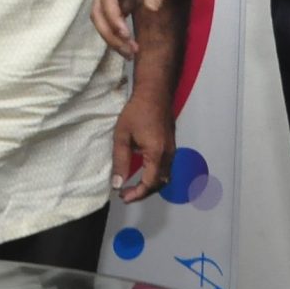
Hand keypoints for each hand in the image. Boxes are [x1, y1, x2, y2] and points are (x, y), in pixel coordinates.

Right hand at [90, 0, 188, 57]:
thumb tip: (151, 9)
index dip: (114, 18)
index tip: (126, 35)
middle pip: (98, 10)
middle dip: (109, 33)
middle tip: (128, 51)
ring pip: (101, 16)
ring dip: (111, 36)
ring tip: (129, 52)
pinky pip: (111, 17)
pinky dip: (116, 32)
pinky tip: (129, 45)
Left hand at [111, 87, 173, 202]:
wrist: (154, 92)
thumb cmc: (136, 111)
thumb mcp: (122, 136)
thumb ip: (120, 161)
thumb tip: (117, 183)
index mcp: (156, 154)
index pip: (149, 183)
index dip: (136, 194)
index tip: (123, 196)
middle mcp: (168, 155)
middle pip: (159, 183)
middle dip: (143, 192)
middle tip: (125, 193)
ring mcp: (172, 150)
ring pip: (164, 176)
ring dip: (150, 185)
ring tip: (132, 186)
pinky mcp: (171, 145)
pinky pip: (166, 167)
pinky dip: (155, 175)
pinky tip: (142, 172)